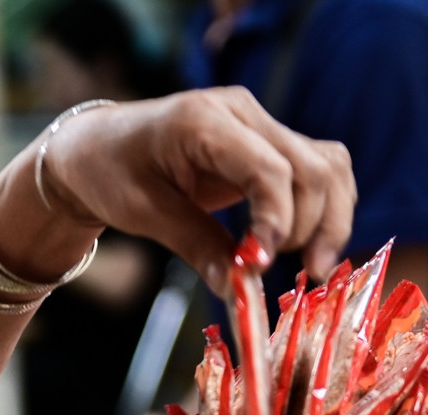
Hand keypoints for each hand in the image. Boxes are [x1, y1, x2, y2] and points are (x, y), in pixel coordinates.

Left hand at [42, 87, 355, 292]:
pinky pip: (317, 169)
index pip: (269, 168)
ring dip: (329, 218)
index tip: (265, 263)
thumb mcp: (142, 213)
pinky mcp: (268, 142)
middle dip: (311, 226)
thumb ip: (195, 245)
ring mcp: (259, 123)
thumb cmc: (110, 173)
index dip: (279, 219)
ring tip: (313, 266)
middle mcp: (241, 112)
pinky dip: (323, 207)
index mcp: (203, 120)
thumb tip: (238, 289)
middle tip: (291, 273)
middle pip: (311, 167)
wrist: (97, 148)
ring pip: (327, 166)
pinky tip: (310, 245)